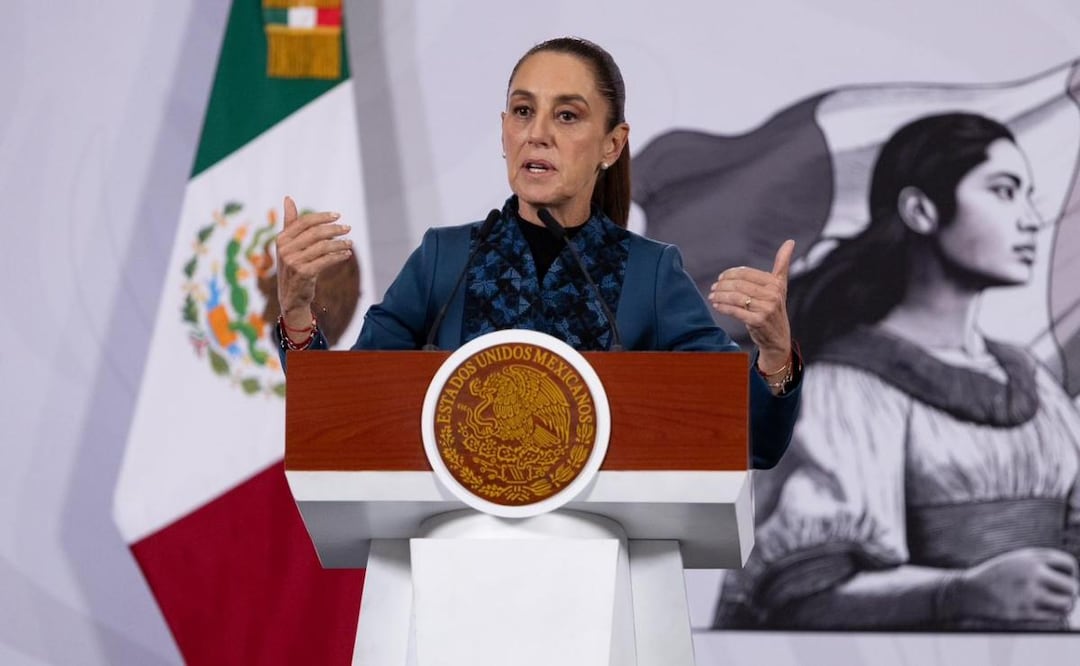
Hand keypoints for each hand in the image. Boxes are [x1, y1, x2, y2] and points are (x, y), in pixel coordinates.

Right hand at [275, 195, 352, 331]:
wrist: (291, 296)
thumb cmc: (292, 266)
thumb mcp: (288, 245)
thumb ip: (290, 223)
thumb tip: (288, 198)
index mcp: (281, 239)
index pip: (304, 222)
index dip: (322, 217)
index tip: (338, 216)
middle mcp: (285, 250)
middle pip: (315, 233)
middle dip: (334, 229)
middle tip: (348, 228)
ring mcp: (293, 262)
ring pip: (323, 247)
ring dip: (339, 244)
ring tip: (350, 243)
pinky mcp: (303, 273)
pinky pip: (325, 261)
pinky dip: (338, 256)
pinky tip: (346, 254)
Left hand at [708, 239, 793, 371]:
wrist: (778, 337)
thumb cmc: (775, 307)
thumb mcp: (780, 285)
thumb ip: (782, 263)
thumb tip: (790, 241)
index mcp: (776, 283)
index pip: (746, 273)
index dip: (730, 274)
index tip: (721, 278)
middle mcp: (773, 295)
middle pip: (739, 285)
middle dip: (722, 285)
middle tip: (713, 287)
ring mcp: (766, 309)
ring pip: (735, 297)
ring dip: (720, 296)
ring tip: (712, 296)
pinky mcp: (758, 322)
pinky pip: (735, 311)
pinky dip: (723, 307)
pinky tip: (716, 305)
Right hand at [953, 547, 1077, 622]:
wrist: (969, 591)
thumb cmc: (996, 576)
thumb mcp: (1016, 560)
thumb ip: (1042, 564)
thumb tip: (1072, 579)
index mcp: (1030, 558)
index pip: (1068, 564)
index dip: (1070, 573)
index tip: (1062, 578)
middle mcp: (1031, 574)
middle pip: (1072, 586)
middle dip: (1069, 592)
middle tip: (1061, 594)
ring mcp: (1028, 594)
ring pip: (1067, 603)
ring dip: (1065, 605)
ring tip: (1056, 604)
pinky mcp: (1025, 612)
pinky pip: (1054, 617)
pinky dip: (1054, 615)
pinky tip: (1044, 611)